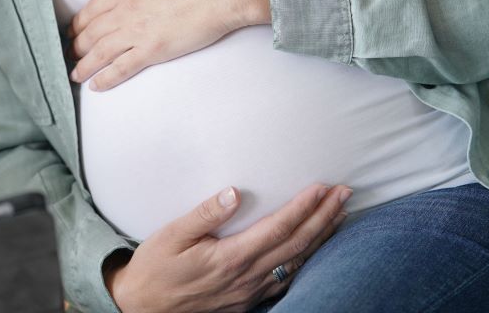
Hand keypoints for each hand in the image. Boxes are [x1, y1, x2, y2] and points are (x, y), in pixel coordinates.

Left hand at [68, 0, 268, 89]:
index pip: (91, 9)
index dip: (78, 23)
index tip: (72, 31)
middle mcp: (125, 9)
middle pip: (91, 32)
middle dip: (76, 46)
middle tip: (68, 55)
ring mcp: (137, 31)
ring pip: (100, 52)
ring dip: (84, 66)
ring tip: (75, 75)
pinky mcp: (154, 49)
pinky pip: (122, 67)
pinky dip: (106, 78)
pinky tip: (96, 86)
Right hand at [107, 183, 351, 312]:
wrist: (143, 307)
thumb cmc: (154, 267)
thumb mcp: (171, 235)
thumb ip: (204, 214)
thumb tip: (234, 193)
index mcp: (229, 257)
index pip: (278, 228)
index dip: (303, 208)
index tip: (322, 187)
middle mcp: (246, 277)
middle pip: (296, 245)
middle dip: (324, 217)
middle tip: (345, 193)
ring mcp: (249, 293)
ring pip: (297, 264)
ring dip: (322, 238)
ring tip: (340, 215)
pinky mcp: (246, 301)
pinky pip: (286, 281)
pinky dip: (307, 261)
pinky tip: (314, 250)